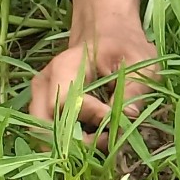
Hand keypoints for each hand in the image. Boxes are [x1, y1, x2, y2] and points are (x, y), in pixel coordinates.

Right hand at [25, 0, 157, 141]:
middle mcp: (44, 83)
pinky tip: (95, 140)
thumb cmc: (124, 45)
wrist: (106, 33)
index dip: (92, 118)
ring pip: (42, 133)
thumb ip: (134, 90)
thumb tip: (126, 120)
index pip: (67, 102)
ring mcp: (39, 96)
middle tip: (108, 143)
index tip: (118, 122)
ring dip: (70, 146)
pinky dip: (68, 143)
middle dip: (75, 143)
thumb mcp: (140, 62)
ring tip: (104, 142)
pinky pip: (48, 132)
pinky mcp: (43, 107)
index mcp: (65, 67)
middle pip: (44, 124)